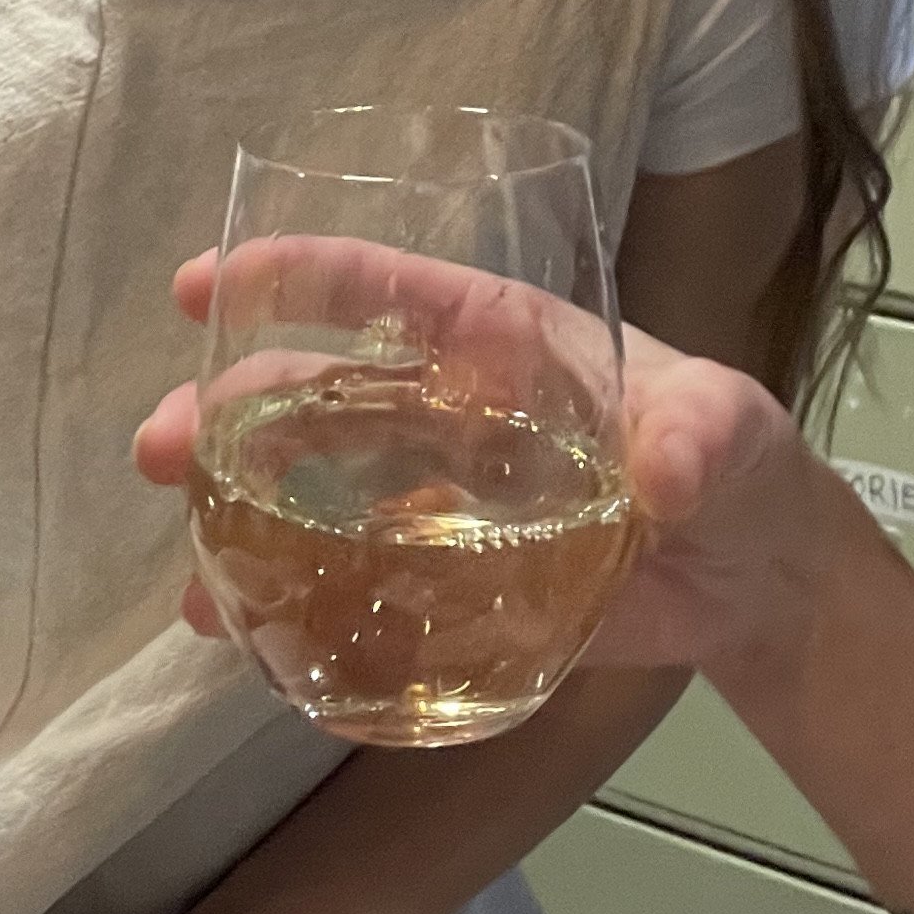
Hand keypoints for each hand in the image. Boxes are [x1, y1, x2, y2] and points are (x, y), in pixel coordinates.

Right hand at [128, 241, 826, 677]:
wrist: (755, 584)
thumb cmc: (741, 468)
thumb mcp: (732, 433)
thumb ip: (702, 438)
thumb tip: (664, 468)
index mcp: (507, 342)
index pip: (390, 289)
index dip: (298, 274)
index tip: (203, 282)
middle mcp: (453, 410)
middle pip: (321, 394)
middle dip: (231, 410)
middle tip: (159, 446)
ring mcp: (441, 498)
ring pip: (316, 490)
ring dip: (239, 515)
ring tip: (181, 568)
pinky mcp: (450, 580)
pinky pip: (351, 582)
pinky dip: (290, 606)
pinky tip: (239, 638)